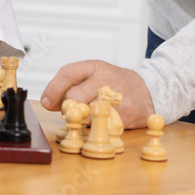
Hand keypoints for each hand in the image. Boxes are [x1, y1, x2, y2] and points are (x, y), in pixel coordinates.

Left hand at [40, 60, 154, 128]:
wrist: (149, 91)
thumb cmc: (114, 83)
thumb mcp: (92, 76)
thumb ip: (69, 86)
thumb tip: (48, 102)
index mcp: (94, 66)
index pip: (68, 73)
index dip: (53, 89)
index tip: (46, 102)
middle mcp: (106, 78)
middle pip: (74, 96)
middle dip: (67, 107)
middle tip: (70, 112)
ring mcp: (116, 97)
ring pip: (86, 113)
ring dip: (81, 119)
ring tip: (87, 115)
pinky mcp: (125, 115)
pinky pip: (101, 125)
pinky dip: (96, 127)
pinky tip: (100, 122)